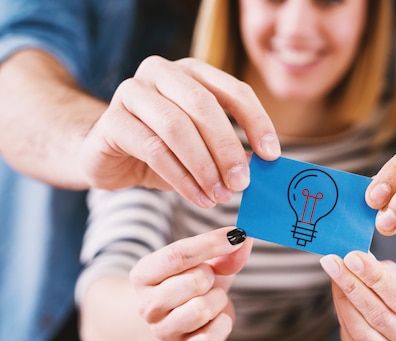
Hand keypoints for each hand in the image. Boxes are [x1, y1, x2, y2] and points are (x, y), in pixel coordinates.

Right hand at [80, 56, 280, 207]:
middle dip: (228, 148)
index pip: (233, 90)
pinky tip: (198, 198)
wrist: (108, 155)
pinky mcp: (112, 121)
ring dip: (204, 167)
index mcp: (192, 72)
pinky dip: (181, 178)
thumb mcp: (203, 149)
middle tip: (243, 183)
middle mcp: (161, 72)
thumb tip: (265, 167)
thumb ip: (232, 152)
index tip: (271, 155)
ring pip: (177, 127)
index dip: (256, 122)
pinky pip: (153, 149)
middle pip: (204, 105)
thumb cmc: (163, 149)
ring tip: (220, 196)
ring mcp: (132, 92)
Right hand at [129, 227, 252, 340]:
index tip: (235, 235)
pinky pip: (210, 339)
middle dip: (212, 276)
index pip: (176, 255)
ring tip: (212, 297)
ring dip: (218, 299)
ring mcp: (162, 331)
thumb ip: (225, 252)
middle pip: (195, 282)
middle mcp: (147, 305)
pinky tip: (218, 316)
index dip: (210, 244)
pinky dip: (223, 324)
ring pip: (202, 310)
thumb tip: (244, 240)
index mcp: (143, 275)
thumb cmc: (190, 279)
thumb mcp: (204, 261)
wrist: (180, 314)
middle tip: (208, 278)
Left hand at [320, 251, 395, 340]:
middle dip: (353, 287)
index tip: (352, 258)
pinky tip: (337, 294)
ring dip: (343, 300)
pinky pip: (351, 338)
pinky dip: (341, 313)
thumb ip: (379, 269)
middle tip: (334, 263)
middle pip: (381, 317)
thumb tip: (354, 258)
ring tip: (333, 275)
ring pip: (362, 330)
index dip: (375, 278)